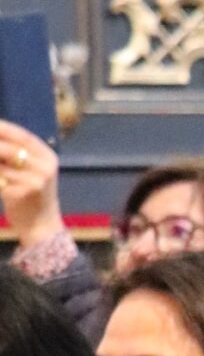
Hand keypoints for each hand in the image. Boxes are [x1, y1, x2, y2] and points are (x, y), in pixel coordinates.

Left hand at [0, 122, 62, 246]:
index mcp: (48, 157)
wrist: (43, 227)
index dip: (4, 128)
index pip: (23, 136)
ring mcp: (35, 181)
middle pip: (10, 149)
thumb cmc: (34, 198)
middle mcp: (44, 167)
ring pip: (1, 166)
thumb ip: (18, 156)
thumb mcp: (33, 173)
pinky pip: (0, 181)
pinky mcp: (23, 193)